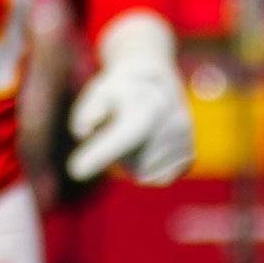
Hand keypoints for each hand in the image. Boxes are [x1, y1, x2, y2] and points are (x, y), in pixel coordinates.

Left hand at [58, 9, 195, 185]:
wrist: (157, 84)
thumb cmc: (120, 91)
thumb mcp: (99, 91)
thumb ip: (87, 111)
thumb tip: (83, 132)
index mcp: (150, 106)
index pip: (123, 137)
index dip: (99, 155)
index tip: (74, 171)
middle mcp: (175, 124)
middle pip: (130, 163)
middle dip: (117, 153)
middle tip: (121, 126)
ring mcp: (186, 142)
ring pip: (143, 173)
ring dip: (132, 161)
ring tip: (138, 133)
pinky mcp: (189, 158)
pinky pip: (157, 178)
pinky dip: (147, 168)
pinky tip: (148, 146)